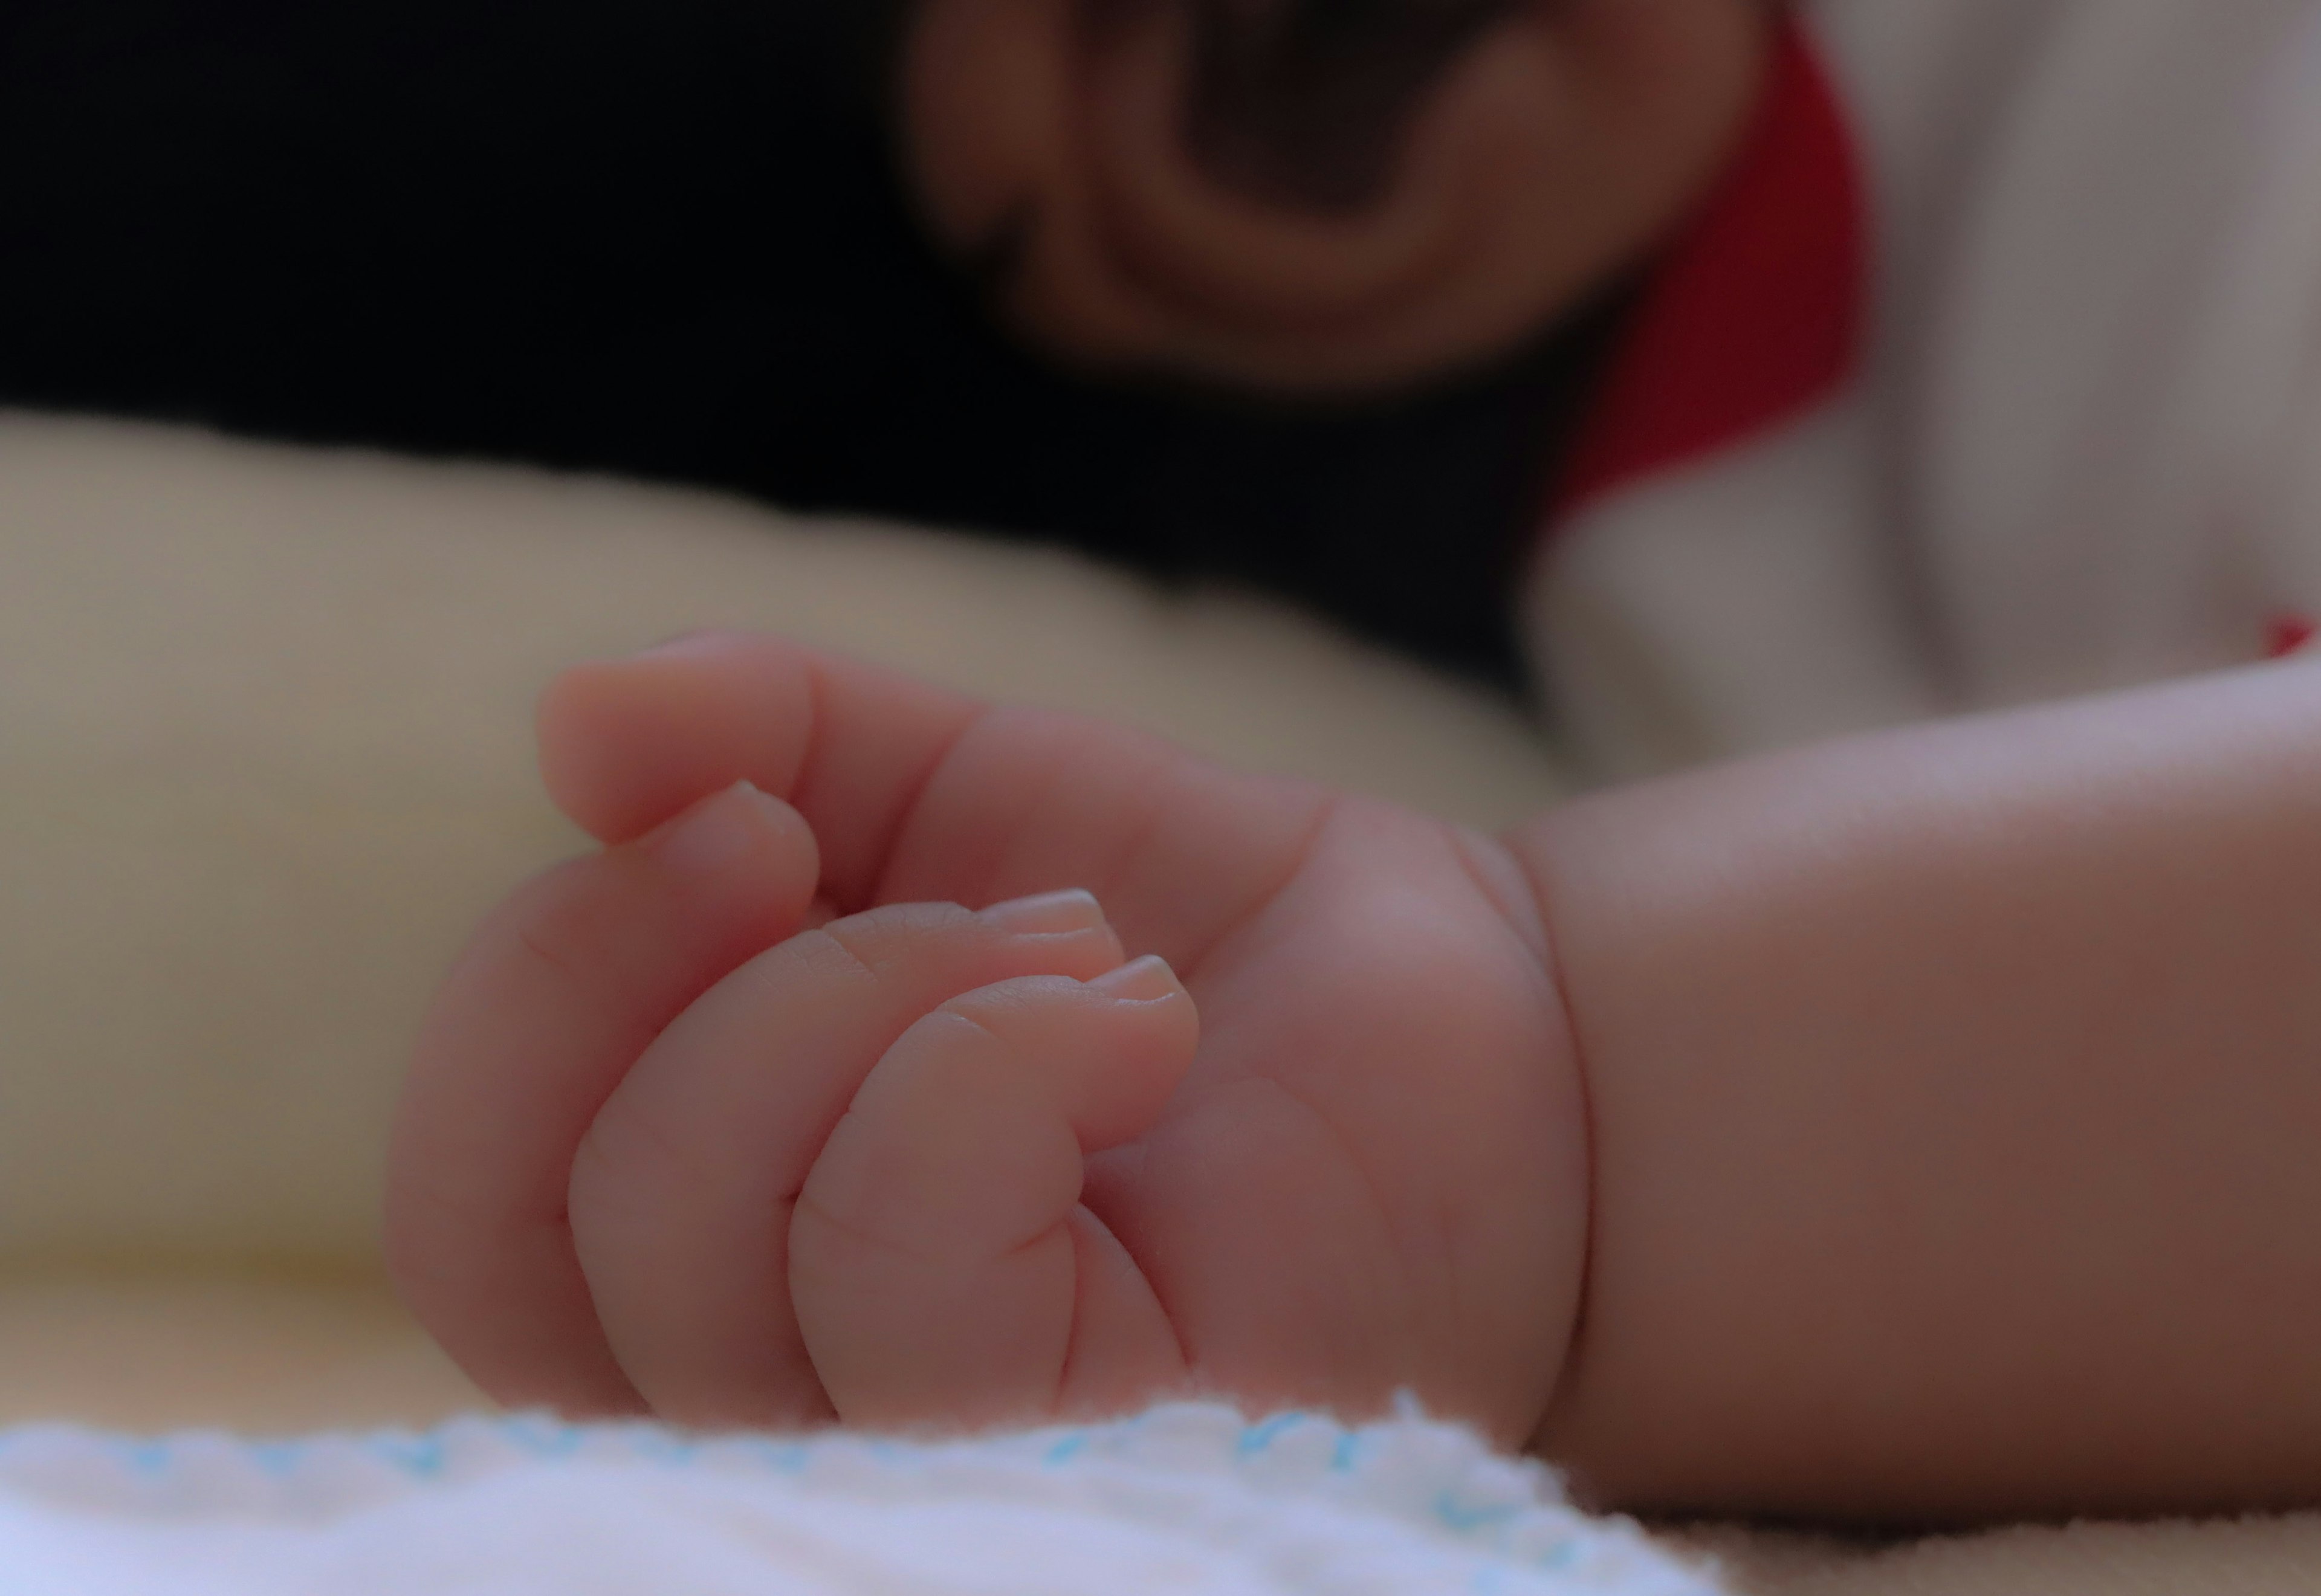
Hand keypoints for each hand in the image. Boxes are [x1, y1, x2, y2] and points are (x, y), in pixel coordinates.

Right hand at [386, 632, 1587, 1444]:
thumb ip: (759, 734)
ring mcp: (916, 1431)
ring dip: (861, 1002)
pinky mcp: (1074, 1434)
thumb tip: (572, 720)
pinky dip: (989, 1076)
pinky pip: (905, 1287)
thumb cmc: (1189, 926)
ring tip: (1063, 943)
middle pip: (511, 1255)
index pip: (469, 1198)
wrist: (1486, 1032)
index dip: (535, 982)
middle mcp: (770, 1374)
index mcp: (709, 1224)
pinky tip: (1131, 1017)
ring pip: (696, 1265)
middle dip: (640, 973)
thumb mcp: (958, 784)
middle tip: (814, 842)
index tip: (730, 816)